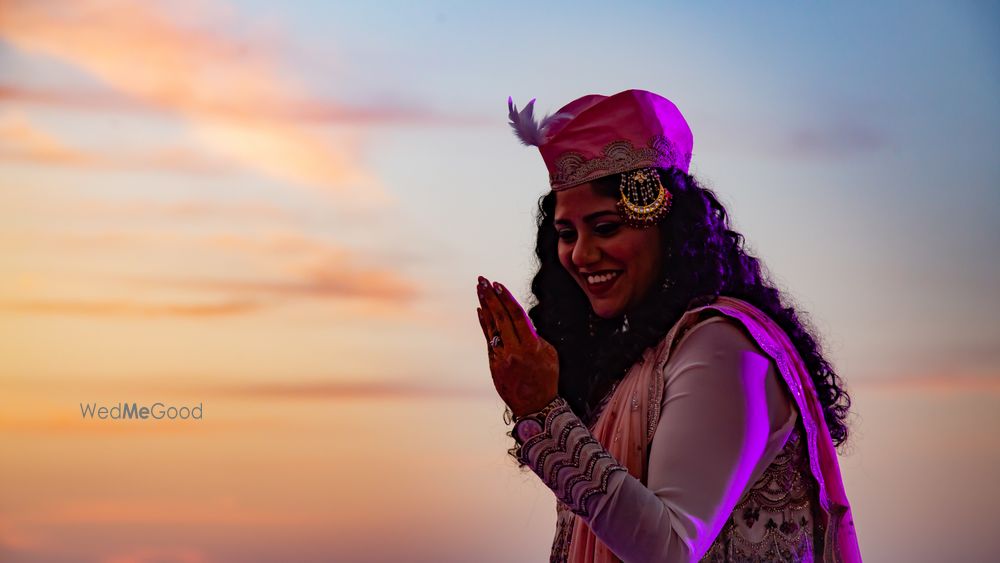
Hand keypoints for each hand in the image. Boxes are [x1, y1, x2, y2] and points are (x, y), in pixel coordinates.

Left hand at [476, 276, 558, 417]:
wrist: (535, 407)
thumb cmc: (547, 378)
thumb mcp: (550, 355)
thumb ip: (536, 336)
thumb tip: (522, 320)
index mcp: (531, 347)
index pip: (517, 316)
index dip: (507, 298)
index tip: (498, 284)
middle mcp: (514, 351)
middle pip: (500, 318)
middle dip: (491, 297)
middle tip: (483, 280)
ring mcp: (502, 358)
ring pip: (492, 327)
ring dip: (485, 306)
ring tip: (480, 290)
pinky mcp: (494, 364)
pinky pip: (489, 339)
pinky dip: (485, 324)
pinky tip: (481, 311)